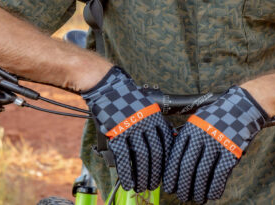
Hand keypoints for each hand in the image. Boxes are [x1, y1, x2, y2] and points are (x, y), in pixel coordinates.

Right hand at [82, 66, 173, 191]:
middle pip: (156, 153)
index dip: (166, 160)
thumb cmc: (127, 98)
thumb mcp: (146, 107)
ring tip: (141, 186)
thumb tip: (163, 142)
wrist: (108, 87)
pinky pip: (124, 157)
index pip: (166, 143)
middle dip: (155, 172)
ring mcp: (132, 128)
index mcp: (155, 117)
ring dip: (142, 175)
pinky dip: (127, 173)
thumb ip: (154, 123)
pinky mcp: (117, 133)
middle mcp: (146, 123)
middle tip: (153, 184)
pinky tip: (128, 182)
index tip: (165, 171)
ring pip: (141, 157)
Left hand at [163, 86, 267, 203]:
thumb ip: (186, 138)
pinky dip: (214, 188)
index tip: (169, 186)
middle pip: (187, 166)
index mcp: (191, 127)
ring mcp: (218, 143)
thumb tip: (172, 163)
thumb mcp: (198, 121)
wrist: (242, 107)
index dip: (171, 174)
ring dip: (198, 190)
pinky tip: (211, 195)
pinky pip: (220, 175)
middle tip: (181, 196)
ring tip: (196, 199)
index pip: (176, 155)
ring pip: (203, 173)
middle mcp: (202, 135)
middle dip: (183, 185)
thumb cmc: (216, 117)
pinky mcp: (232, 151)